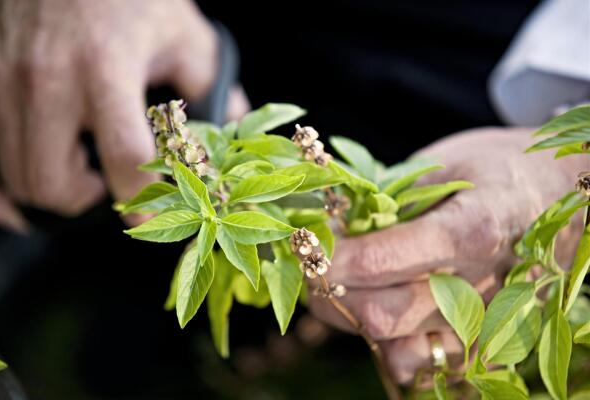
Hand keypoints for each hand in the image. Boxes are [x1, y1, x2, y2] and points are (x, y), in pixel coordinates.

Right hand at [0, 0, 247, 230]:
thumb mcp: (184, 36)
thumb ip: (212, 88)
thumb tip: (235, 129)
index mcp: (105, 67)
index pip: (124, 159)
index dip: (143, 202)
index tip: (151, 218)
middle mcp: (44, 79)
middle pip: (55, 184)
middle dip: (90, 203)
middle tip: (110, 188)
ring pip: (15, 181)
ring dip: (52, 195)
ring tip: (77, 174)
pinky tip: (16, 204)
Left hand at [310, 127, 588, 383]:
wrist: (552, 195)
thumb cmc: (493, 171)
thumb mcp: (441, 165)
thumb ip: (390, 201)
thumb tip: (326, 227)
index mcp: (475, 227)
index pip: (388, 257)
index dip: (335, 256)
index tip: (304, 244)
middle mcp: (482, 283)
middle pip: (383, 313)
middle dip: (332, 291)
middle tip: (309, 262)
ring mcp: (483, 320)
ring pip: (393, 343)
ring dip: (349, 316)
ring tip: (335, 280)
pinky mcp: (478, 342)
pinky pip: (416, 362)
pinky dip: (383, 343)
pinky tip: (373, 305)